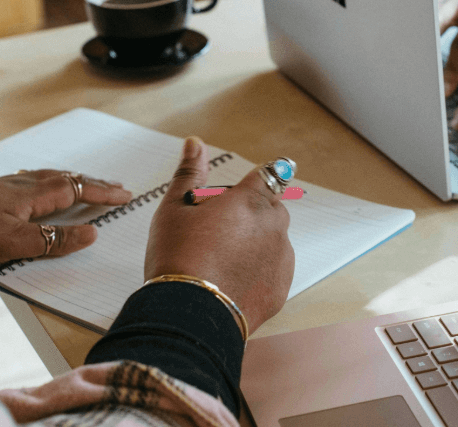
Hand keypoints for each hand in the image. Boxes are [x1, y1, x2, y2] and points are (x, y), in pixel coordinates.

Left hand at [0, 170, 132, 269]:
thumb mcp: (9, 245)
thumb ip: (51, 241)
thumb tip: (90, 234)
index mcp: (28, 196)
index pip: (75, 190)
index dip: (102, 193)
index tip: (125, 195)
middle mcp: (18, 186)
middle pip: (64, 179)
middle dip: (92, 183)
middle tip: (116, 187)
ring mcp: (1, 188)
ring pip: (47, 178)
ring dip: (72, 181)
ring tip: (87, 185)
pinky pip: (30, 182)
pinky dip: (49, 183)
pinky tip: (40, 188)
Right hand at [144, 137, 293, 334]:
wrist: (188, 314)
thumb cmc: (178, 257)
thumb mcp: (175, 208)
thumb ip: (190, 172)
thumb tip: (195, 143)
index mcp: (250, 200)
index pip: (269, 175)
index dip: (258, 179)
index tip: (255, 185)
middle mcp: (273, 225)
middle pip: (270, 208)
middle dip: (250, 214)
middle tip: (215, 231)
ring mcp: (281, 258)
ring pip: (273, 240)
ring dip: (256, 243)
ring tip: (219, 261)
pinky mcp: (281, 287)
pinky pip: (274, 270)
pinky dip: (259, 271)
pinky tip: (230, 280)